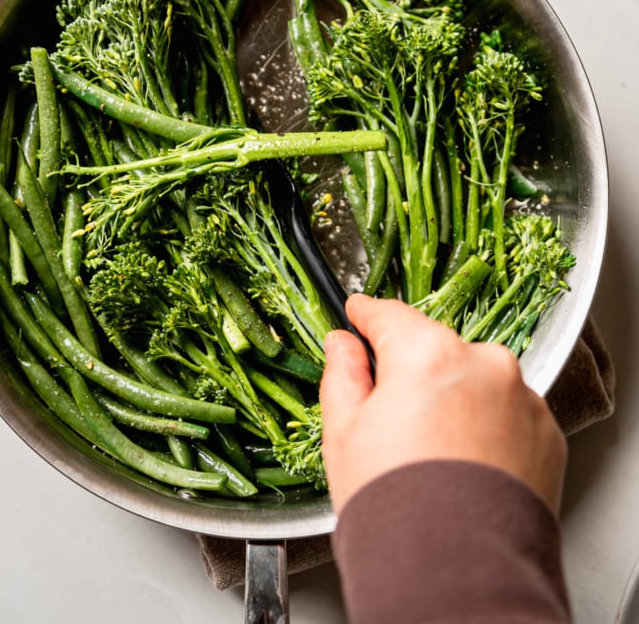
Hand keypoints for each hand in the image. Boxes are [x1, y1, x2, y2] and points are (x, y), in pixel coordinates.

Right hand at [320, 294, 566, 515]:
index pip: (390, 316)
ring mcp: (521, 399)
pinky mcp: (546, 434)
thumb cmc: (396, 507)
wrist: (456, 574)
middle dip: (413, 370)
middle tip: (391, 416)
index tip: (357, 314)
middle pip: (435, 348)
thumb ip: (343, 375)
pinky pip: (507, 414)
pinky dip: (486, 428)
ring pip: (474, 380)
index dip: (366, 315)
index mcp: (428, 354)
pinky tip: (463, 465)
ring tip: (431, 452)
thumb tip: (342, 346)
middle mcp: (484, 365)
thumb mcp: (344, 433)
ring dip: (454, 399)